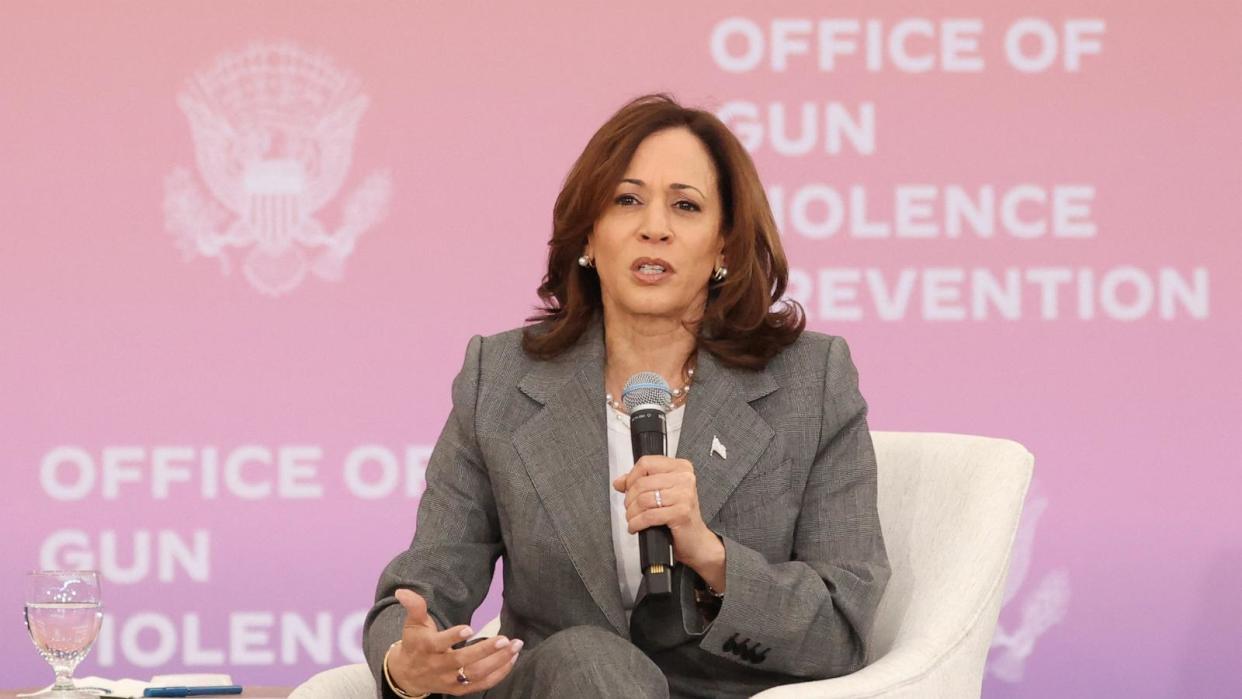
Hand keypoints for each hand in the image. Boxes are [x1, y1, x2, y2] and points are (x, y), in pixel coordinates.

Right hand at [387, 588, 522, 695]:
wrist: (407, 675)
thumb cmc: (415, 644)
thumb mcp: (413, 624)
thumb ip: (414, 607)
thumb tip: (403, 591)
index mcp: (426, 648)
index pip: (439, 644)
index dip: (453, 637)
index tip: (470, 628)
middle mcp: (438, 666)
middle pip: (461, 661)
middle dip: (484, 651)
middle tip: (505, 639)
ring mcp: (450, 680)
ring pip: (475, 674)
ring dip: (497, 662)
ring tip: (515, 647)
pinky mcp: (459, 689)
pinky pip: (481, 685)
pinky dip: (498, 674)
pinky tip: (512, 660)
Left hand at [611, 455, 720, 569]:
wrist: (695, 540)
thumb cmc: (680, 515)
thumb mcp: (661, 493)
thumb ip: (640, 483)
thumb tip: (620, 481)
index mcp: (681, 468)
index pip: (647, 463)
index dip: (631, 477)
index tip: (627, 488)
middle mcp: (685, 478)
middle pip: (642, 482)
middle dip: (630, 498)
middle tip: (630, 508)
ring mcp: (685, 495)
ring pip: (643, 499)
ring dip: (632, 513)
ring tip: (633, 518)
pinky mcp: (681, 512)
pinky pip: (649, 516)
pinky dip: (637, 523)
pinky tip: (635, 526)